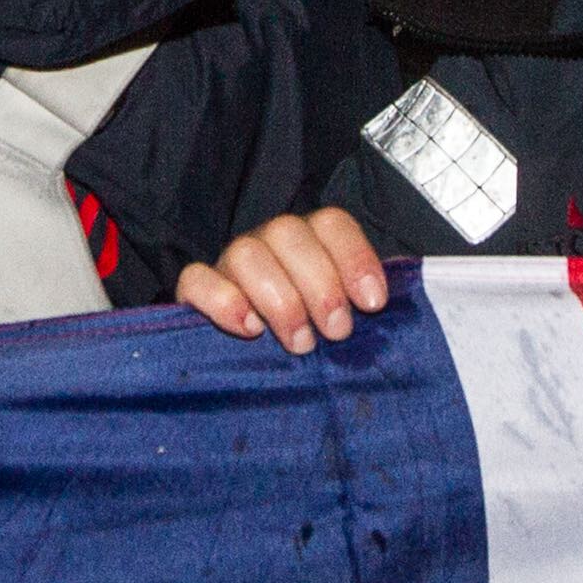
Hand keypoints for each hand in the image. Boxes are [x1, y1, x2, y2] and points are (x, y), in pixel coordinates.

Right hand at [178, 209, 388, 354]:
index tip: (372, 304)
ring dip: (279, 300)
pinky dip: (222, 301)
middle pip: (289, 233)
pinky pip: (197, 279)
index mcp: (310, 240)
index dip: (354, 258)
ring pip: (246, 253)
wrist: (253, 359)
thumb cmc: (312, 333)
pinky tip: (249, 329)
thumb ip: (362, 302)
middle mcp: (269, 241)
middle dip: (320, 285)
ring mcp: (230, 262)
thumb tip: (386, 305)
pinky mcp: (196, 289)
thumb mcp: (344, 315)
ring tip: (300, 342)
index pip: (331, 223)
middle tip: (336, 332)